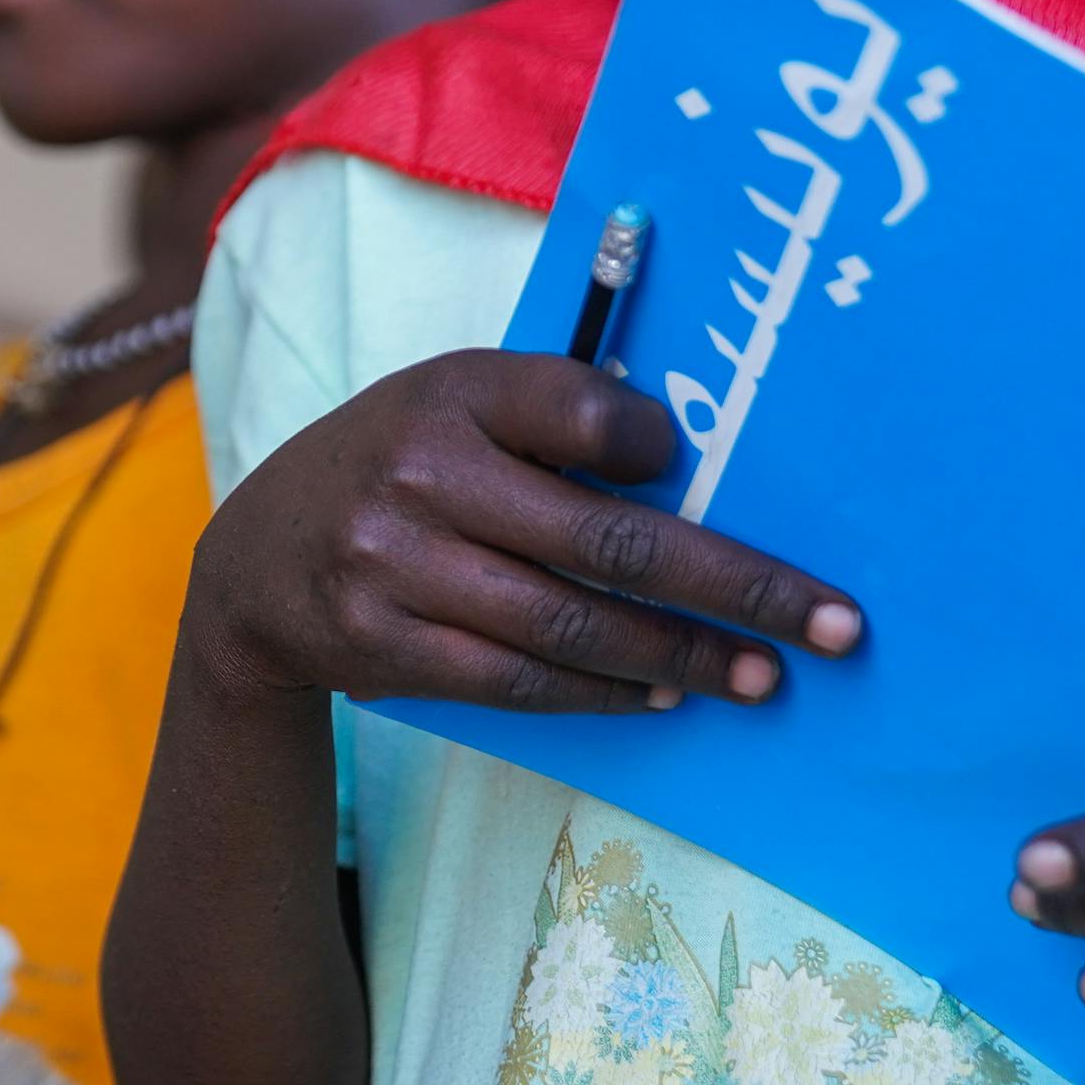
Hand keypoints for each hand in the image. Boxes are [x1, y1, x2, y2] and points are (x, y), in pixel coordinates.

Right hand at [189, 350, 860, 713]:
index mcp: (452, 391)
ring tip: (761, 676)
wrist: (253, 561)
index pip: (576, 409)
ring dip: (680, 658)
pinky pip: (519, 680)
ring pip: (569, 628)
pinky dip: (602, 691)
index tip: (699, 469)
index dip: (651, 445)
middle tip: (831, 624)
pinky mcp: (386, 651)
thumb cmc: (397, 461)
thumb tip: (681, 455)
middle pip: (604, 543)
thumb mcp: (456, 401)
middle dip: (734, 588)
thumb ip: (554, 412)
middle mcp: (420, 476)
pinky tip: (662, 693)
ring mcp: (397, 571)